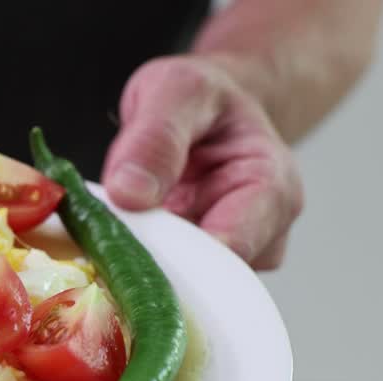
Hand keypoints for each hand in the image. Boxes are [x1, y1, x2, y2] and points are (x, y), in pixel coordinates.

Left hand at [102, 56, 302, 269]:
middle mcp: (263, 233)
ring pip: (186, 288)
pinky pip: (169, 285)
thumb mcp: (176, 90)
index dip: (181, 256)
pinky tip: (124, 246)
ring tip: (118, 235)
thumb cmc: (203, 99)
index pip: (234, 246)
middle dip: (157, 265)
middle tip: (110, 244)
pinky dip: (141, 271)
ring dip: (145, 268)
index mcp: (272, 187)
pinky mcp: (202, 270)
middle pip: (209, 278)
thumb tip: (130, 193)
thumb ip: (156, 136)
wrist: (209, 114)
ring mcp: (232, 257)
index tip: (132, 249)